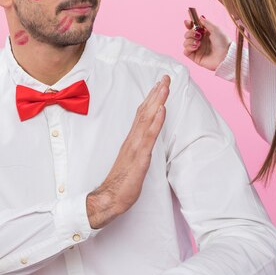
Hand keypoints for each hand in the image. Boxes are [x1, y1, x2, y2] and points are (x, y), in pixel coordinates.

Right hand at [87, 75, 169, 228]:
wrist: (110, 197)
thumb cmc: (121, 181)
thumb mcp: (133, 160)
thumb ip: (138, 147)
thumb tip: (146, 137)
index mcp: (132, 139)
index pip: (142, 114)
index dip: (152, 98)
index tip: (160, 84)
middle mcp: (133, 139)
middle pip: (145, 111)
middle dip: (156, 93)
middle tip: (165, 77)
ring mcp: (136, 147)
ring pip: (147, 119)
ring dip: (157, 101)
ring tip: (164, 86)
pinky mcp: (140, 157)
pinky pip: (149, 137)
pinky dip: (156, 122)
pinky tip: (161, 110)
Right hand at [183, 15, 230, 70]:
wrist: (225, 55)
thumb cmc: (223, 42)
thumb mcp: (216, 29)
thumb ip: (206, 22)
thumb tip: (200, 17)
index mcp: (204, 34)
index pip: (192, 28)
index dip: (188, 24)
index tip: (187, 22)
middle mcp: (200, 41)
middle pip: (187, 34)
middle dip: (190, 33)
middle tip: (199, 35)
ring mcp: (197, 49)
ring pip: (185, 42)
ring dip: (190, 40)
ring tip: (198, 42)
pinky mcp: (195, 57)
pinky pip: (186, 51)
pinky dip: (189, 48)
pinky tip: (196, 47)